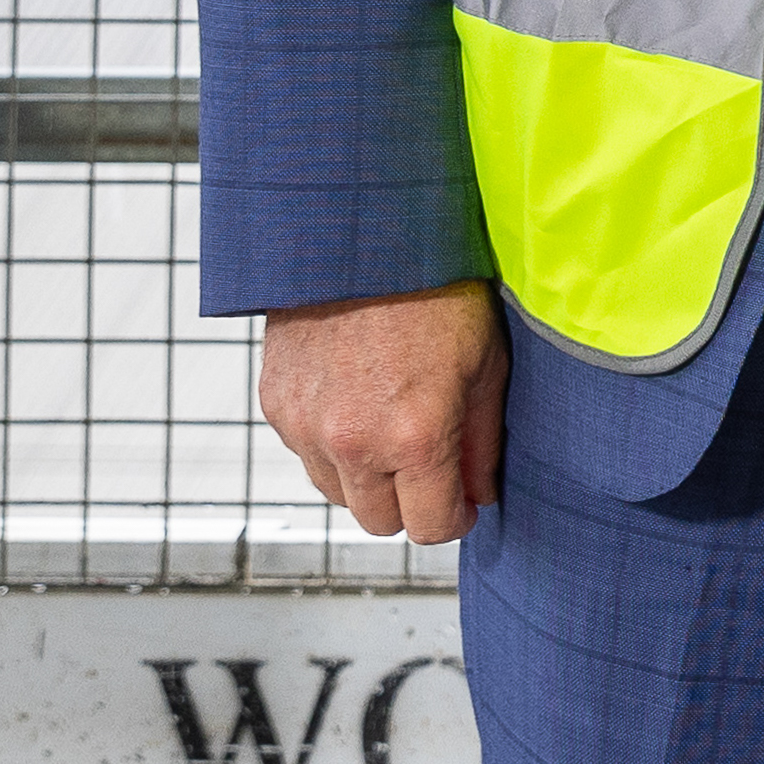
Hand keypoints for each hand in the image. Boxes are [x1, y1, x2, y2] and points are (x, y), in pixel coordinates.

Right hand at [259, 281, 504, 544]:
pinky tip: (358, 400)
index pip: (428, 528)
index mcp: (414, 438)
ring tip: (392, 426)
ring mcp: (307, 427)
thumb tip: (480, 493)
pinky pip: (307, 454)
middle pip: (380, 522)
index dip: (452, 517)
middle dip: (410, 503)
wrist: (363, 235)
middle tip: (429, 466)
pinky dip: (332, 445)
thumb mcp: (486, 365)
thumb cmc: (435, 290)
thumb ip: (483, 444)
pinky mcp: (277, 406)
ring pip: (339, 493)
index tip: (460, 502)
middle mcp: (353, 443)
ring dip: (367, 478)